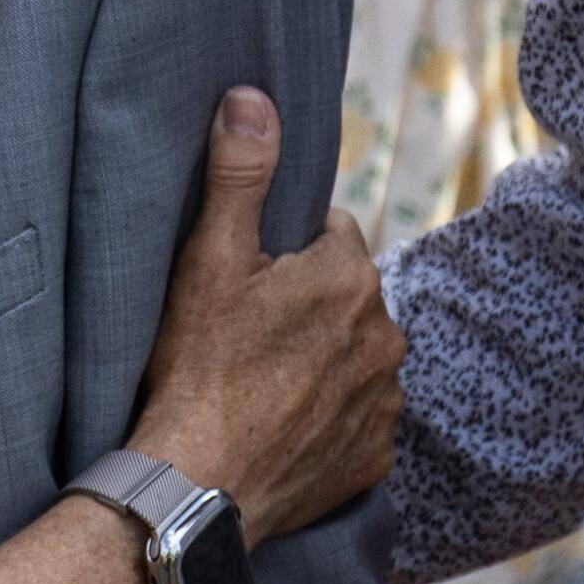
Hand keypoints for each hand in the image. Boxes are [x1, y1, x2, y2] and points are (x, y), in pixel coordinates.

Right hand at [124, 89, 391, 535]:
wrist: (198, 485)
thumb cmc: (198, 367)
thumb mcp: (208, 258)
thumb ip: (238, 172)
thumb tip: (253, 98)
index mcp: (351, 277)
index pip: (328, 234)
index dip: (283, 252)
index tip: (245, 281)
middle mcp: (386, 336)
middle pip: (345, 297)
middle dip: (306, 306)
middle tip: (244, 333)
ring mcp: (384, 402)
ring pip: (354, 356)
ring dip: (320, 361)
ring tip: (258, 382)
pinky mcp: (373, 457)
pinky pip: (356, 419)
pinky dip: (326, 417)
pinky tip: (279, 424)